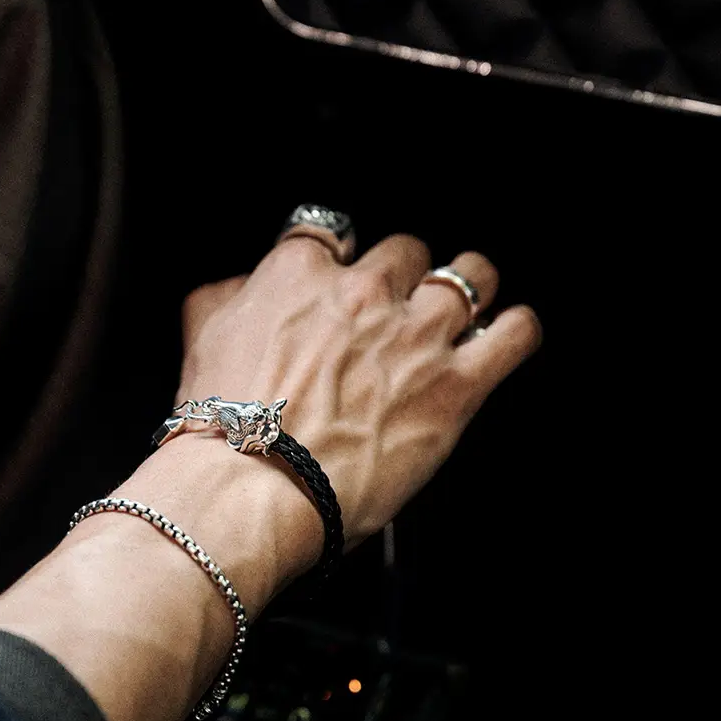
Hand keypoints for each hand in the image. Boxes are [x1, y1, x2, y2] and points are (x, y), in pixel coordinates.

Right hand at [177, 233, 540, 551]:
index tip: (347, 272)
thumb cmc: (222, 427)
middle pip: (407, 250)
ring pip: (469, 277)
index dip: (343, 253)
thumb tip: (242, 285)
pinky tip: (511, 332)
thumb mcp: (203, 341)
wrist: (251, 489)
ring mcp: (416, 334)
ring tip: (469, 302)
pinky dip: (518, 329)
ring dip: (471, 286)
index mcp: (301, 275)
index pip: (332, 231)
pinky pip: (514, 333)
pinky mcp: (456, 384)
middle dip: (407, 275)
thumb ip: (227, 296)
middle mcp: (365, 292)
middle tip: (403, 304)